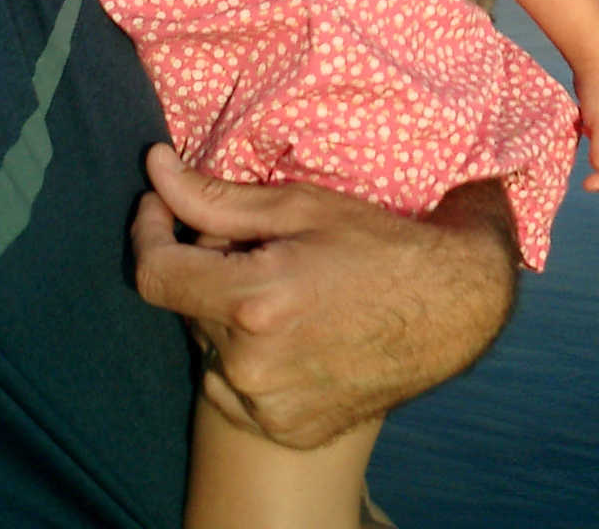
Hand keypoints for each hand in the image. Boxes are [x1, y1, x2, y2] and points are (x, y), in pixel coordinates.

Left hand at [132, 146, 517, 447]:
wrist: (451, 307)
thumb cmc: (381, 243)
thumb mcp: (301, 206)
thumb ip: (216, 197)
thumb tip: (156, 168)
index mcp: (254, 301)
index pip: (155, 275)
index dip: (147, 232)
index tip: (156, 207)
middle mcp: (253, 365)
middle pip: (190, 307)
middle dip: (210, 269)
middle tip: (263, 246)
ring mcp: (269, 406)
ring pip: (212, 351)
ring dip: (230, 317)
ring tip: (289, 290)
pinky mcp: (287, 429)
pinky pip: (239, 390)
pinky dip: (253, 358)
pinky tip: (300, 332)